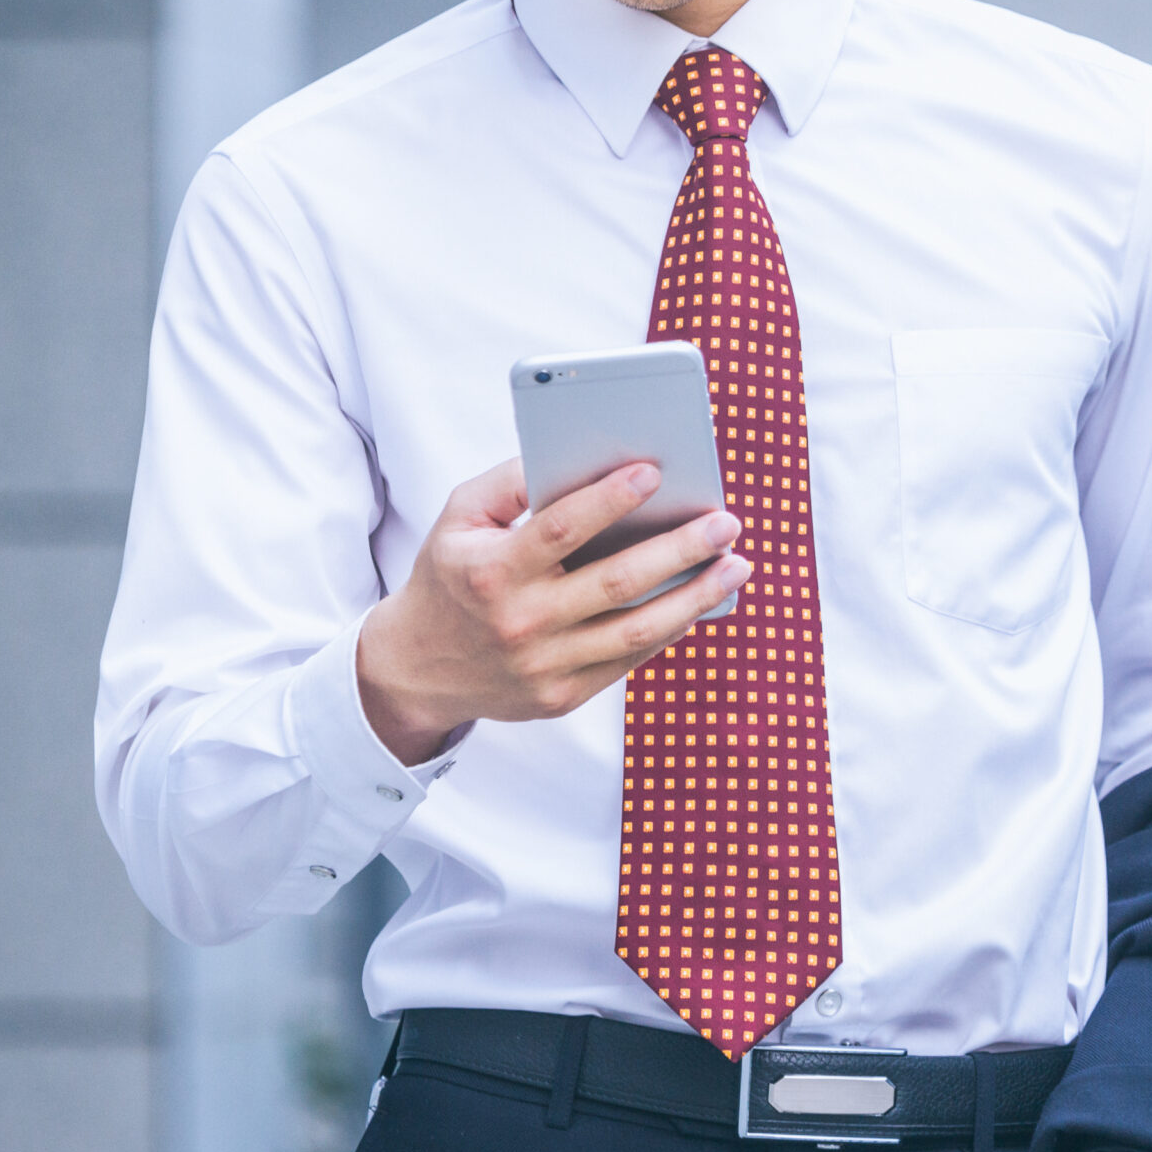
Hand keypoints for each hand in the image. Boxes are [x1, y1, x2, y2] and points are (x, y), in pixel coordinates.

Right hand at [356, 458, 747, 762]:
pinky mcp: (562, 698)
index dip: (609, 499)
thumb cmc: (450, 575)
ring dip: (696, 596)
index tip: (655, 471)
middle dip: (680, 549)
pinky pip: (629, 660)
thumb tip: (579, 454)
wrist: (415, 669)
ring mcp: (544, 667)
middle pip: (617, 582)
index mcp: (491, 572)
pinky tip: (702, 598)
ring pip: (637, 631)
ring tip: (736, 564)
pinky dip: (671, 628)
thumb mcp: (459, 518)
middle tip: (725, 521)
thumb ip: (510, 482)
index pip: (560, 529)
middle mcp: (520, 623)